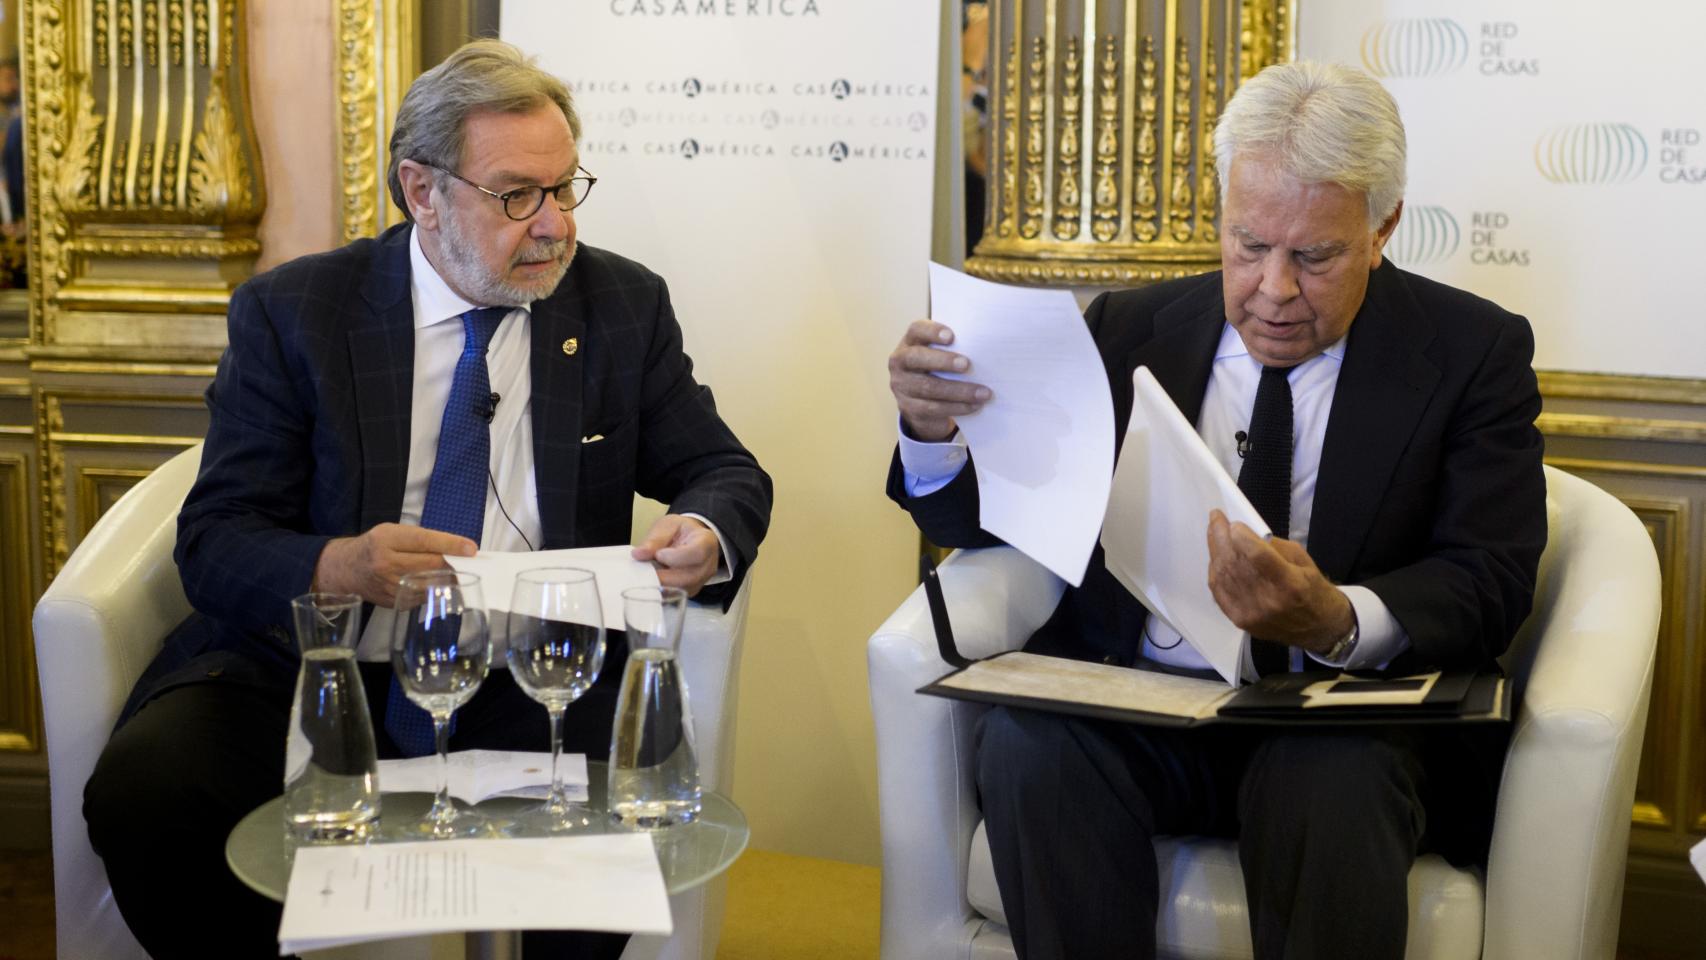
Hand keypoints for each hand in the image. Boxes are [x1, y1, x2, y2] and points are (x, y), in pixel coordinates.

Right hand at [312, 523, 476, 606]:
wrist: (347, 570)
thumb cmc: (376, 546)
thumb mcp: (393, 532)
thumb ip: (421, 539)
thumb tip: (458, 548)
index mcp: (386, 540)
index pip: (424, 541)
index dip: (450, 544)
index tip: (472, 549)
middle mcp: (386, 564)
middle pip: (431, 564)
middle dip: (453, 563)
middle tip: (466, 561)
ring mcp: (390, 586)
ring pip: (432, 583)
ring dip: (448, 578)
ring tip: (454, 572)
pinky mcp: (396, 602)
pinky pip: (425, 596)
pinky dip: (435, 589)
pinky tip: (434, 582)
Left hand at [632, 514, 721, 596]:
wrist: (691, 538)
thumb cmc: (680, 531)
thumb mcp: (667, 526)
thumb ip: (654, 540)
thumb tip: (638, 554)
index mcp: (706, 541)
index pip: (696, 553)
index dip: (676, 557)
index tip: (657, 555)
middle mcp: (708, 564)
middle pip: (690, 577)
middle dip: (664, 576)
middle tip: (644, 570)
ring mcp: (702, 580)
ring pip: (682, 589)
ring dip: (661, 585)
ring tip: (646, 575)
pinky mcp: (691, 590)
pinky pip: (677, 595)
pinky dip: (661, 591)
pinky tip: (651, 582)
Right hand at [887, 319, 992, 441]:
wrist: (922, 405)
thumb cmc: (938, 371)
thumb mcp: (941, 356)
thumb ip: (955, 349)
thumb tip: (986, 348)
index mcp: (910, 342)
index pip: (916, 330)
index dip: (931, 331)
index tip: (951, 336)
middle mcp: (900, 362)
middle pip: (916, 358)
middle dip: (942, 361)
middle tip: (966, 365)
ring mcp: (901, 386)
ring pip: (928, 388)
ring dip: (959, 391)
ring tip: (983, 393)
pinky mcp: (908, 408)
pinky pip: (933, 408)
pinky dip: (957, 407)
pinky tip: (974, 405)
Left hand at [1205, 510, 1354, 653]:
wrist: (1319, 627)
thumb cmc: (1313, 589)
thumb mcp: (1303, 560)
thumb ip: (1273, 547)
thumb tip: (1244, 534)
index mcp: (1290, 583)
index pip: (1257, 555)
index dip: (1241, 537)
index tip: (1232, 522)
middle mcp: (1269, 600)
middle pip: (1235, 563)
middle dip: (1220, 537)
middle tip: (1215, 519)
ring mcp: (1251, 613)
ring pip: (1223, 576)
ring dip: (1215, 551)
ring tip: (1214, 534)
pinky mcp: (1240, 621)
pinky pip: (1219, 591)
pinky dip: (1215, 572)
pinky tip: (1216, 558)